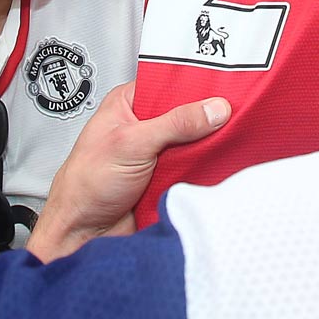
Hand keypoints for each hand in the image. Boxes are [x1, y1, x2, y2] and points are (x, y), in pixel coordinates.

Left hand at [25, 83, 229, 258]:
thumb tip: (214, 109)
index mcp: (128, 104)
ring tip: (233, 139)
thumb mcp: (132, 142)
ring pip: (193, 143)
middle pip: (186, 114)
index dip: (196, 86)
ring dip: (208, 146)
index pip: (170, 84)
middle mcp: (143, 126)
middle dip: (207, 119)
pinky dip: (205, 169)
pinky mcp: (166, 178)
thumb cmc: (86, 184)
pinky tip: (221, 165)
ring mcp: (156, 153)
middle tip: (236, 115)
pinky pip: (194, 168)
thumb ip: (175, 124)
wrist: (83, 233)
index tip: (226, 87)